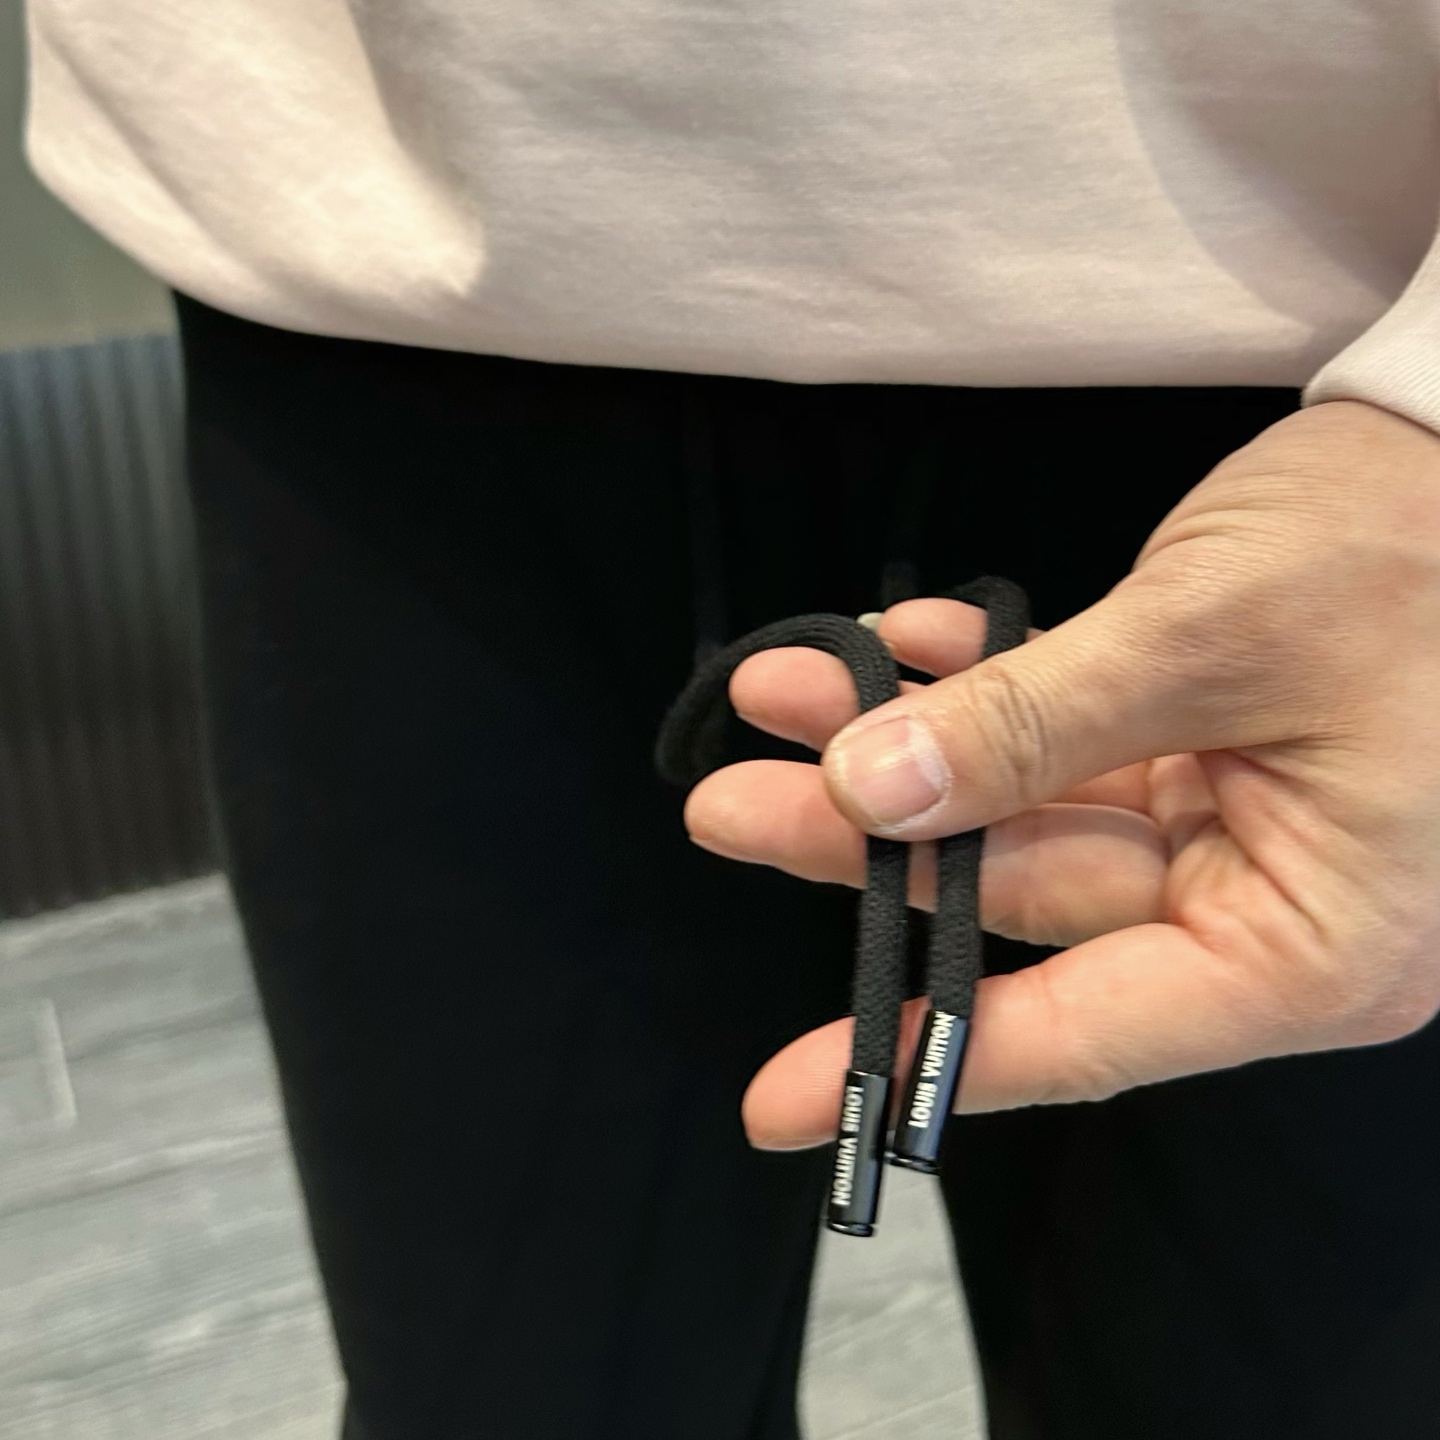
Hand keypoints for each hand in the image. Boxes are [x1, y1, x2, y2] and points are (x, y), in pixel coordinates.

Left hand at [684, 400, 1439, 1148]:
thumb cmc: (1417, 547)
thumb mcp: (1209, 637)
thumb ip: (1032, 726)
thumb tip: (868, 792)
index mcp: (1305, 942)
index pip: (1081, 1034)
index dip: (922, 1062)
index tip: (785, 1106)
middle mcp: (1263, 899)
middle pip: (1022, 897)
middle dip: (867, 841)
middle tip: (728, 808)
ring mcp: (1228, 815)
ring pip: (1024, 806)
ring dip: (904, 747)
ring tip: (781, 695)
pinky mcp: (1201, 736)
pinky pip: (1063, 730)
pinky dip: (982, 686)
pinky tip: (894, 647)